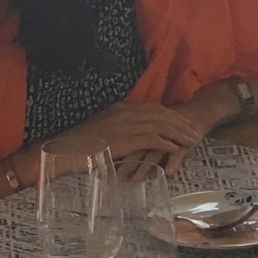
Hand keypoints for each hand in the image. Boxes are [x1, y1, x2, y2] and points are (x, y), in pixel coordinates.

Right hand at [47, 102, 203, 181]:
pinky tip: (176, 148)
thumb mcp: (101, 132)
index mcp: (120, 109)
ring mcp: (126, 125)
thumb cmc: (79, 146)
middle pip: (160, 113)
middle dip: (179, 121)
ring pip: (161, 124)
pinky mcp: (126, 138)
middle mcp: (125, 113)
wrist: (64, 150)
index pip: (152, 108)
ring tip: (190, 140)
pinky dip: (168, 142)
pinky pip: (154, 138)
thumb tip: (126, 137)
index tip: (181, 121)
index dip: (169, 114)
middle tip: (192, 130)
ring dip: (178, 132)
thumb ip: (116, 131)